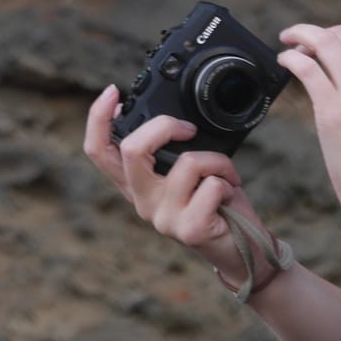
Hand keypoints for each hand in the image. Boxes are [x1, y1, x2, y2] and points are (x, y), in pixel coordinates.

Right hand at [82, 86, 269, 284]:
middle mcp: (142, 202)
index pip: (99, 152)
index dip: (98, 119)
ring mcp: (163, 217)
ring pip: (187, 162)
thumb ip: (171, 153)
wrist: (243, 249)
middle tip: (189, 129)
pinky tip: (229, 196)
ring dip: (217, 160)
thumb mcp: (187, 174)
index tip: (113, 92)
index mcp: (136, 185)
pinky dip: (228, 180)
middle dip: (165, 126)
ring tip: (225, 175)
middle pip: (132, 149)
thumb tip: (173, 120)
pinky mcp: (189, 229)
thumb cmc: (217, 205)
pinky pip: (211, 185)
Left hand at [276, 23, 340, 233]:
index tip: (320, 40)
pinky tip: (284, 62)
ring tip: (289, 45)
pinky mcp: (333, 111)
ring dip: (300, 38)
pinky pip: (306, 68)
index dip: (337, 32)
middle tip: (298, 42)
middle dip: (315, 34)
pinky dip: (291, 57)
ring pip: (324, 44)